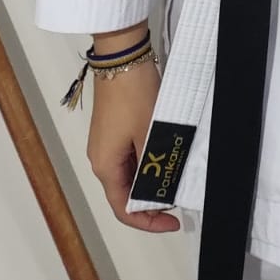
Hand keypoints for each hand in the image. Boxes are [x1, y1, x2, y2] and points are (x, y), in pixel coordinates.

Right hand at [87, 60, 179, 232]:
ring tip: (174, 178)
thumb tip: (162, 192)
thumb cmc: (133, 95)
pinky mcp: (114, 129)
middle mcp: (101, 158)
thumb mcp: (150, 134)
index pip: (123, 208)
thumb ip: (154, 167)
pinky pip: (130, 156)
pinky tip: (165, 156)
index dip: (148, 221)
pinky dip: (146, 162)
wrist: (122, 57)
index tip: (172, 221)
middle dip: (151, 200)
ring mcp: (106, 143)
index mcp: (105, 166)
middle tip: (178, 199)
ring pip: (129, 174)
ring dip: (150, 180)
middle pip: (125, 192)